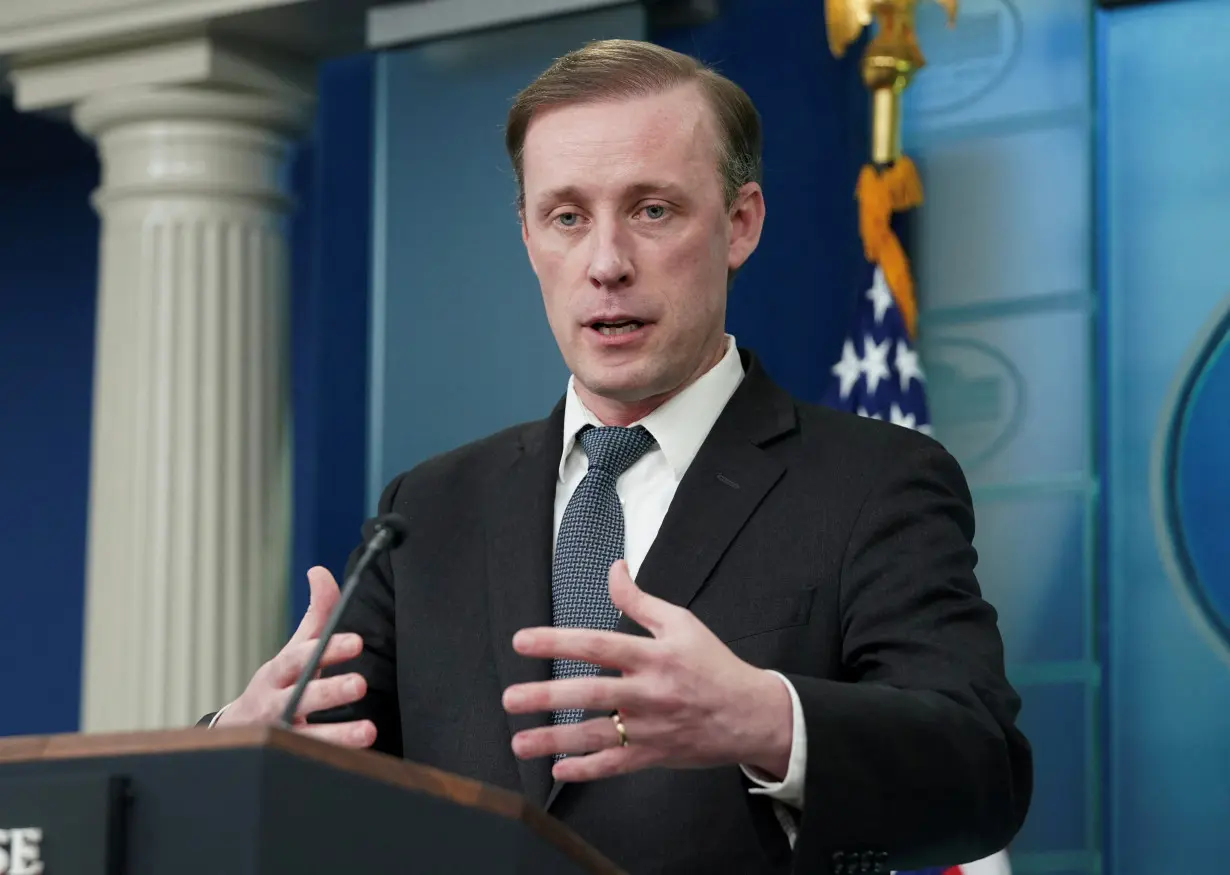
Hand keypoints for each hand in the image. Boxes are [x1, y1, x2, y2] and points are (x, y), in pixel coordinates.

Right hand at [213, 566, 376, 747]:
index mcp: (278, 672)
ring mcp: (281, 734)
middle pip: (301, 697)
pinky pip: (311, 761)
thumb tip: (321, 571)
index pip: (301, 657)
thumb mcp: (294, 650)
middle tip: (360, 684)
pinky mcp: (289, 759)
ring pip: (307, 736)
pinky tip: (360, 757)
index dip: (327, 649)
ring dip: (338, 735)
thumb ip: (315, 616)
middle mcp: (275, 703)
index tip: (356, 641)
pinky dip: (334, 760)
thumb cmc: (281, 682)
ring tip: (368, 731)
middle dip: (330, 691)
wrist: (242, 731)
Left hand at [501, 560, 792, 781]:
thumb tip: (614, 569)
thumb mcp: (681, 623)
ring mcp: (650, 728)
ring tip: (519, 742)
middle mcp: (649, 693)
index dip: (557, 641)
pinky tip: (559, 768)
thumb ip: (640, 600)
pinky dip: (587, 769)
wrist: (751, 714)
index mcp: (653, 656)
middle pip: (591, 694)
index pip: (598, 645)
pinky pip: (615, 765)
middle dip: (547, 697)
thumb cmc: (713, 665)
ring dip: (554, 740)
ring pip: (596, 735)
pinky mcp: (654, 755)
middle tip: (510, 698)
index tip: (522, 641)